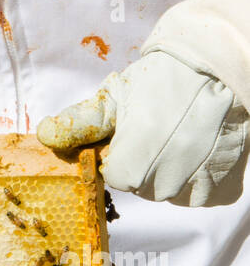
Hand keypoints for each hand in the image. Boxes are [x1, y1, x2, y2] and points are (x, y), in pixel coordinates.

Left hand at [37, 50, 248, 206]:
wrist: (216, 69)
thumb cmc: (159, 81)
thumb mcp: (114, 97)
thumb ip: (80, 122)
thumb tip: (45, 136)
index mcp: (133, 161)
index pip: (116, 176)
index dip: (122, 152)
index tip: (136, 130)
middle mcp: (166, 179)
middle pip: (142, 187)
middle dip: (144, 163)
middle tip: (159, 130)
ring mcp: (197, 185)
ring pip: (170, 193)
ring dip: (170, 173)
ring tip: (181, 137)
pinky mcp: (221, 187)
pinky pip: (199, 196)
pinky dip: (198, 179)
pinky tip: (198, 150)